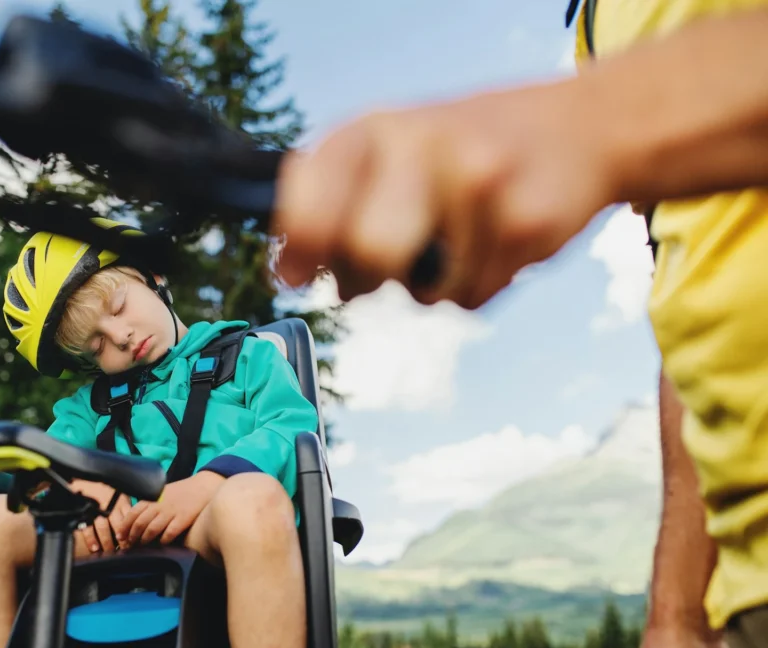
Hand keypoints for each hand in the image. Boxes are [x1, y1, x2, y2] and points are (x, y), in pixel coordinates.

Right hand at [69, 480, 131, 553]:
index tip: (134, 542)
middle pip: (117, 524)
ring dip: (106, 540)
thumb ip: (127, 509)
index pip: (128, 518)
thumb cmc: (106, 492)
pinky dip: (91, 539)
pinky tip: (94, 547)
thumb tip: (137, 526)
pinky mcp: (83, 514)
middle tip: (124, 550)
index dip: (131, 531)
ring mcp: (95, 509)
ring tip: (109, 551)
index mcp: (120, 501)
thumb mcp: (120, 496)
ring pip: (102, 526)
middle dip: (121, 539)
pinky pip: (87, 527)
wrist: (85, 481)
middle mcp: (109, 505)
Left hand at [115, 472, 223, 547]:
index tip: (120, 535)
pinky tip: (162, 543)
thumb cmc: (181, 492)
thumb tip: (133, 518)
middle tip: (130, 544)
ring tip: (142, 545)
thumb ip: (148, 503)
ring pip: (152, 529)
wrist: (203, 487)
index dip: (124, 526)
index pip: (133, 512)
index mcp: (153, 497)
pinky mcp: (183, 519)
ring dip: (145, 540)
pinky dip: (163, 540)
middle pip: (140, 523)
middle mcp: (160, 504)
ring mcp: (172, 511)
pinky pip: (169, 533)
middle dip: (132, 536)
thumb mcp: (161, 492)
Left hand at [272, 77, 615, 310]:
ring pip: (422, 291)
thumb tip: (285, 271)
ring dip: (429, 286)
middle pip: (367, 253)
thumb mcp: (390, 150)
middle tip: (390, 261)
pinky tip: (495, 242)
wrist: (582, 127)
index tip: (297, 273)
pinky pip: (470, 299)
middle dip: (368, 278)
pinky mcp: (526, 222)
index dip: (298, 250)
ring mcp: (478, 180)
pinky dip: (475, 286)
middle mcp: (421, 145)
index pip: (307, 201)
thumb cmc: (463, 151)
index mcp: (373, 128)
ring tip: (456, 239)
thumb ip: (333, 200)